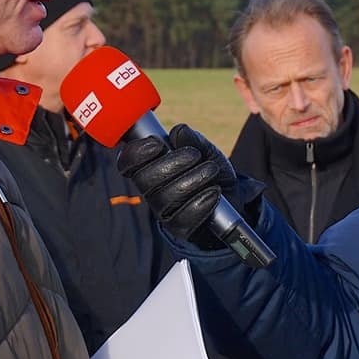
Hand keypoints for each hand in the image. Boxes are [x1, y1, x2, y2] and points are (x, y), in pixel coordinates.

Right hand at [118, 124, 253, 245]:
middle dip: (170, 163)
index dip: (135, 153)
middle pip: (144, 180)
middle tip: (194, 155)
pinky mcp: (179, 228)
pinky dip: (200, 203)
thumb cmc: (211, 170)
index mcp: (150, 166)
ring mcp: (164, 211)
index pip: (127, 163)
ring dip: (191, 181)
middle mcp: (152, 190)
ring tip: (211, 170)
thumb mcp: (207, 150)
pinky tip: (214, 192)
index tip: (157, 144)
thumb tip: (179, 131)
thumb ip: (194, 140)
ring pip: (164, 198)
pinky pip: (182, 219)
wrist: (232, 197)